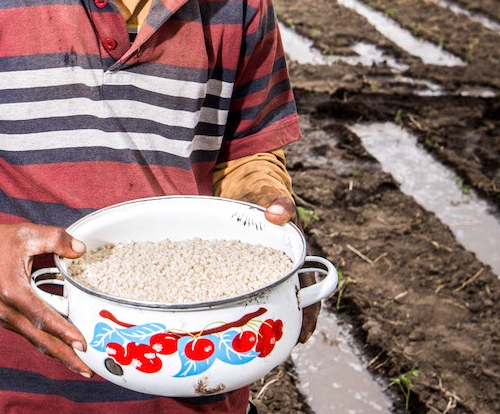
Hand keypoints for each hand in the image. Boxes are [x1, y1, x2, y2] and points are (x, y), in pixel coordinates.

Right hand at [0, 210, 91, 375]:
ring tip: (81, 364)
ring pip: (35, 340)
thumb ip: (55, 239)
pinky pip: (28, 334)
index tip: (82, 344)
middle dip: (66, 357)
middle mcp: (5, 311)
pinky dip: (46, 342)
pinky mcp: (2, 319)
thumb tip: (81, 249)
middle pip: (40, 340)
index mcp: (12, 291)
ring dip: (58, 353)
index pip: (41, 317)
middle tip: (90, 370)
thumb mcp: (25, 234)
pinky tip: (62, 346)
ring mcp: (2, 318)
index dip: (63, 332)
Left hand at [237, 186, 318, 342]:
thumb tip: (277, 214)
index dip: (308, 312)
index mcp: (293, 253)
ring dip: (261, 315)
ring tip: (252, 341)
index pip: (307, 288)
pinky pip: (236, 285)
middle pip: (286, 299)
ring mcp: (256, 266)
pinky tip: (226, 313)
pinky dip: (235, 299)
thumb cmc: (263, 192)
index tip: (304, 335)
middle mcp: (277, 264)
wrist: (243, 184)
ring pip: (261, 295)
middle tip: (275, 349)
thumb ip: (278, 201)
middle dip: (284, 324)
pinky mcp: (235, 264)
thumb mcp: (271, 193)